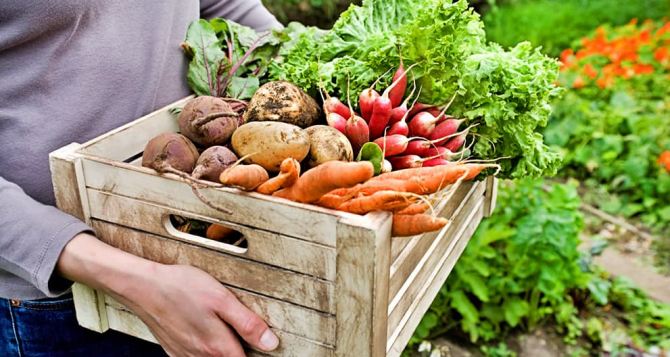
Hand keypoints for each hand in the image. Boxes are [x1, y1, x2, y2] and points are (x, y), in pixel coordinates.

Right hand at [57, 233, 278, 356]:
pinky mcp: (173, 350)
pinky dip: (203, 351)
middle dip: (239, 351)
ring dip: (221, 350)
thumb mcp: (222, 299)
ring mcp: (185, 355)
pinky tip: (204, 333)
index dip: (257, 353)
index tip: (264, 346)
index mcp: (217, 346)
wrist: (143, 286)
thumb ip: (247, 323)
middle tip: (242, 332)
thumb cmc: (181, 287)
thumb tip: (270, 343)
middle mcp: (201, 356)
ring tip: (223, 329)